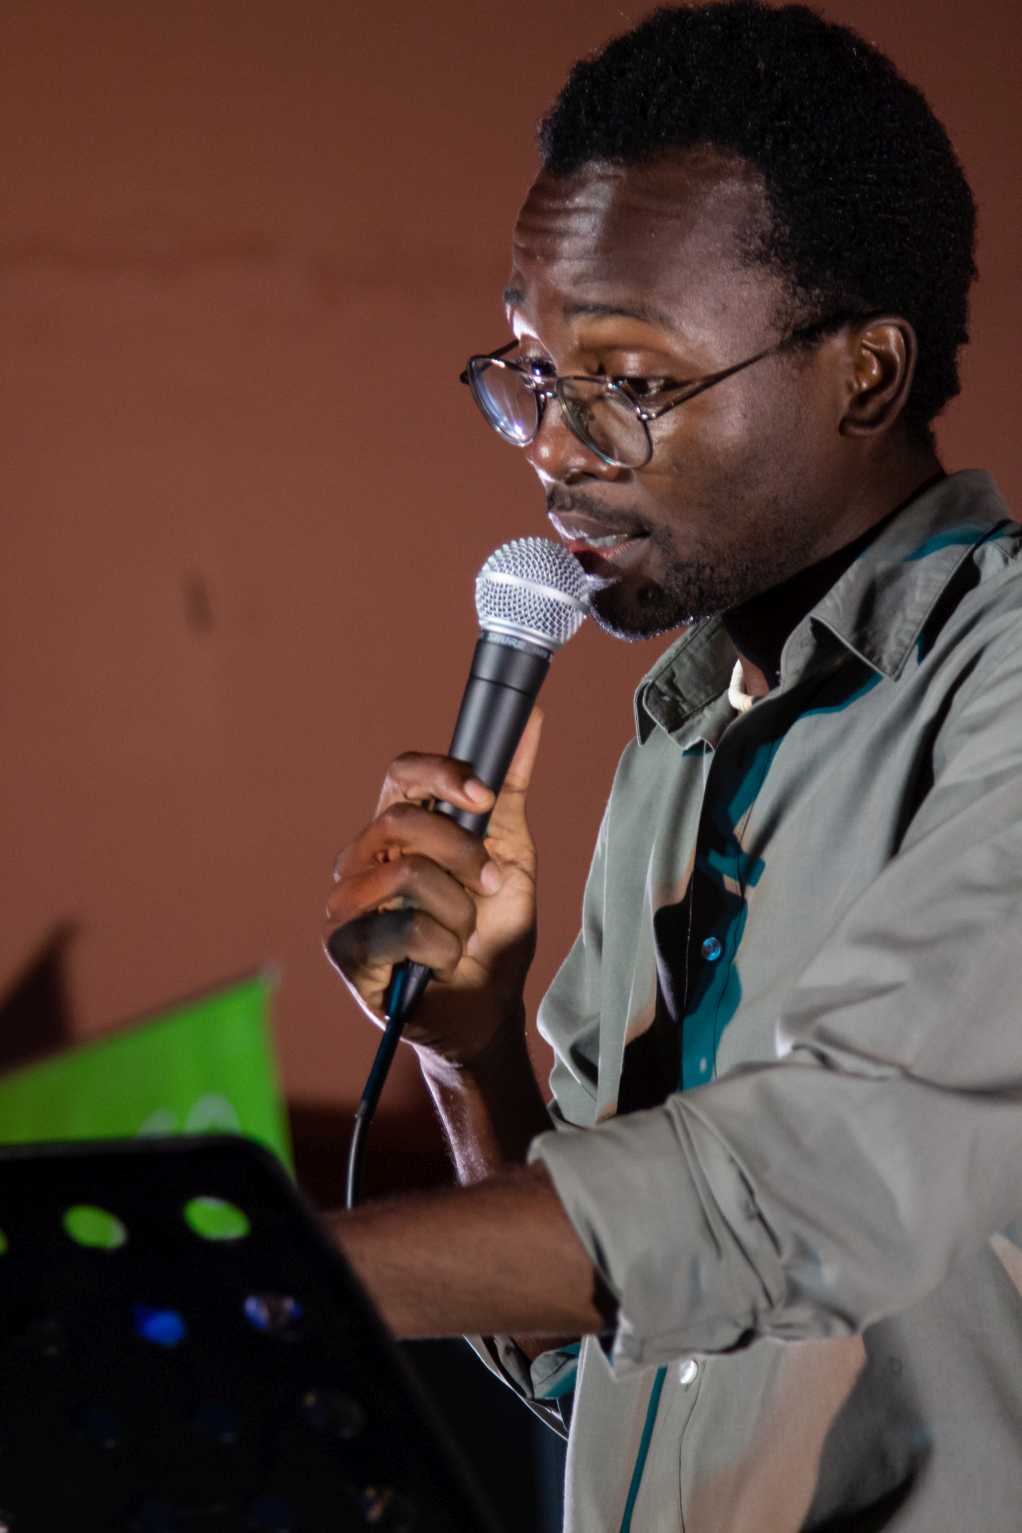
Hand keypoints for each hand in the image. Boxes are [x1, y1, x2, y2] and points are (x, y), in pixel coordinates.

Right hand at [324, 710, 542, 1065]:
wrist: (489, 1007)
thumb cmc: (492, 929)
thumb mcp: (511, 853)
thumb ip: (510, 788)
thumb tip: (529, 717)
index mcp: (399, 828)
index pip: (402, 774)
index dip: (443, 775)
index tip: (485, 796)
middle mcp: (362, 858)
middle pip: (403, 822)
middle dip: (464, 856)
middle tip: (490, 887)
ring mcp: (346, 904)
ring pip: (404, 876)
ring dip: (455, 911)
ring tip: (461, 935)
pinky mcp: (343, 950)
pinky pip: (397, 929)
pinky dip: (437, 948)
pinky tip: (439, 963)